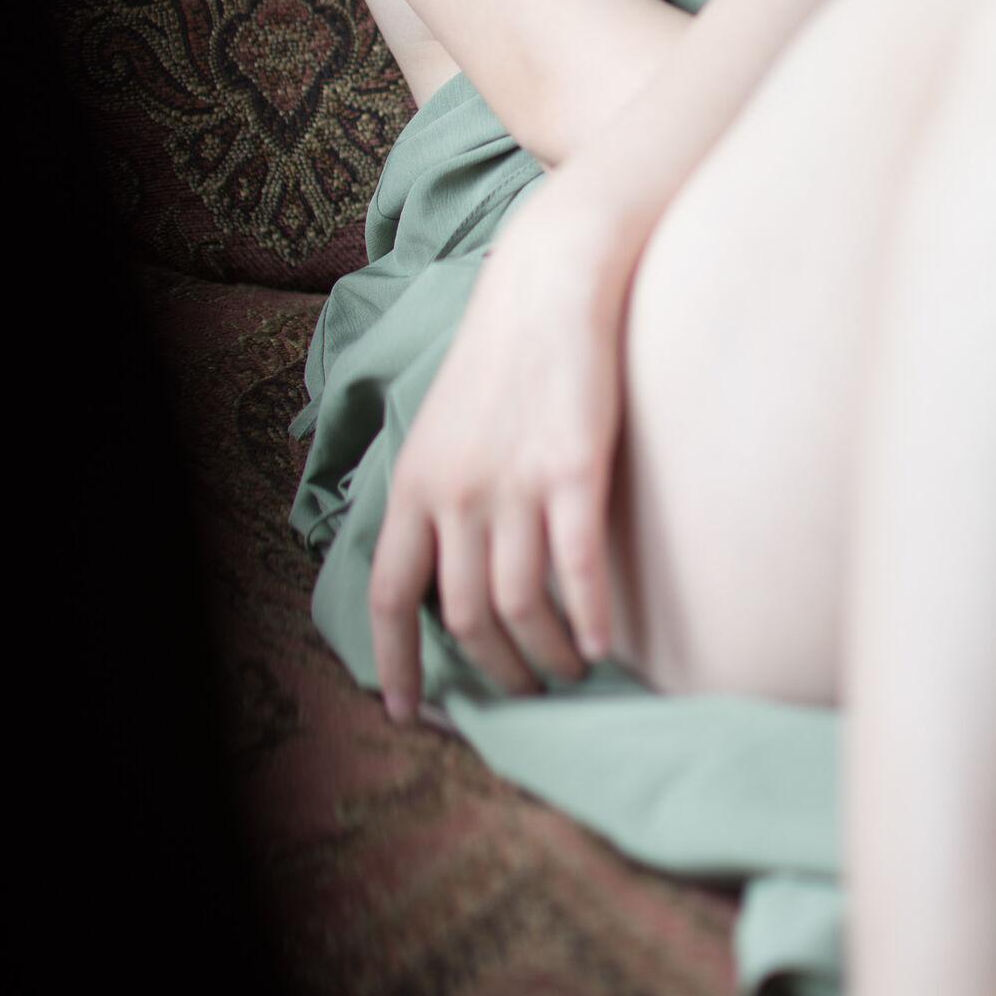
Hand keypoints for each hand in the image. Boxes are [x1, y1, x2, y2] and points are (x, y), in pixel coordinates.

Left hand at [368, 183, 641, 722]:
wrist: (549, 283)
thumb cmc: (501, 357)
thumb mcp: (442, 429)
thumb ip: (437, 498)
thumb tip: (442, 570)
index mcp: (413, 484)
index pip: (390, 594)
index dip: (395, 662)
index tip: (407, 713)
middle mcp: (454, 492)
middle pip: (465, 617)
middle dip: (496, 672)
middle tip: (527, 691)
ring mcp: (512, 483)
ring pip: (520, 607)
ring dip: (547, 656)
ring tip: (574, 669)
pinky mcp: (572, 470)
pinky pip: (578, 568)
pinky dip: (590, 618)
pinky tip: (605, 645)